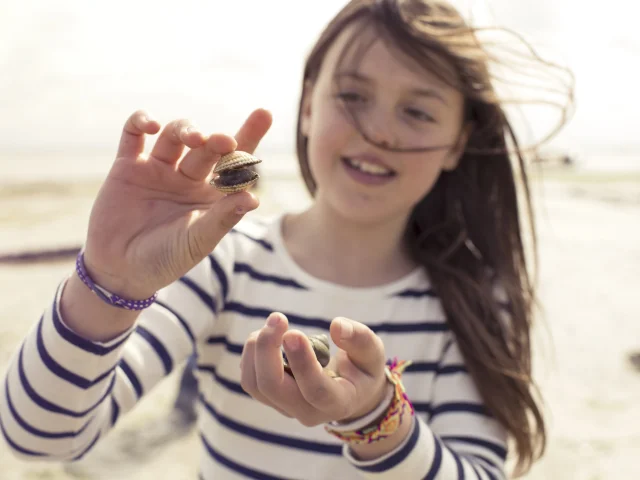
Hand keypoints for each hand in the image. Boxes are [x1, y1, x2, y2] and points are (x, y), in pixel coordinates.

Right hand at [82, 109, 271, 298]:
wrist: (119, 270)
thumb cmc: (165, 260)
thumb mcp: (197, 241)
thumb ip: (222, 218)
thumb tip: (254, 198)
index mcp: (211, 195)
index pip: (235, 163)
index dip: (250, 136)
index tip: (264, 113)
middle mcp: (188, 178)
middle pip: (208, 147)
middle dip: (218, 141)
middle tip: (226, 142)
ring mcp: (158, 170)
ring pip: (175, 136)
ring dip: (185, 130)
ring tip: (194, 139)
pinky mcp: (128, 167)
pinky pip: (133, 135)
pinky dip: (141, 123)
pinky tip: (152, 126)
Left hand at [240, 313, 388, 425]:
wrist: (351, 391)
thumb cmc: (362, 368)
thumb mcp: (372, 353)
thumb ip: (359, 339)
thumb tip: (336, 325)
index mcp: (339, 402)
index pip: (315, 389)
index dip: (301, 361)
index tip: (293, 332)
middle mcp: (309, 412)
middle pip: (274, 388)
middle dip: (268, 350)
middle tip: (278, 318)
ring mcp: (287, 408)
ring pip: (256, 385)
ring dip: (256, 351)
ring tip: (272, 324)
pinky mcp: (272, 399)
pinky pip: (251, 381)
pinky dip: (252, 354)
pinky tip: (266, 335)